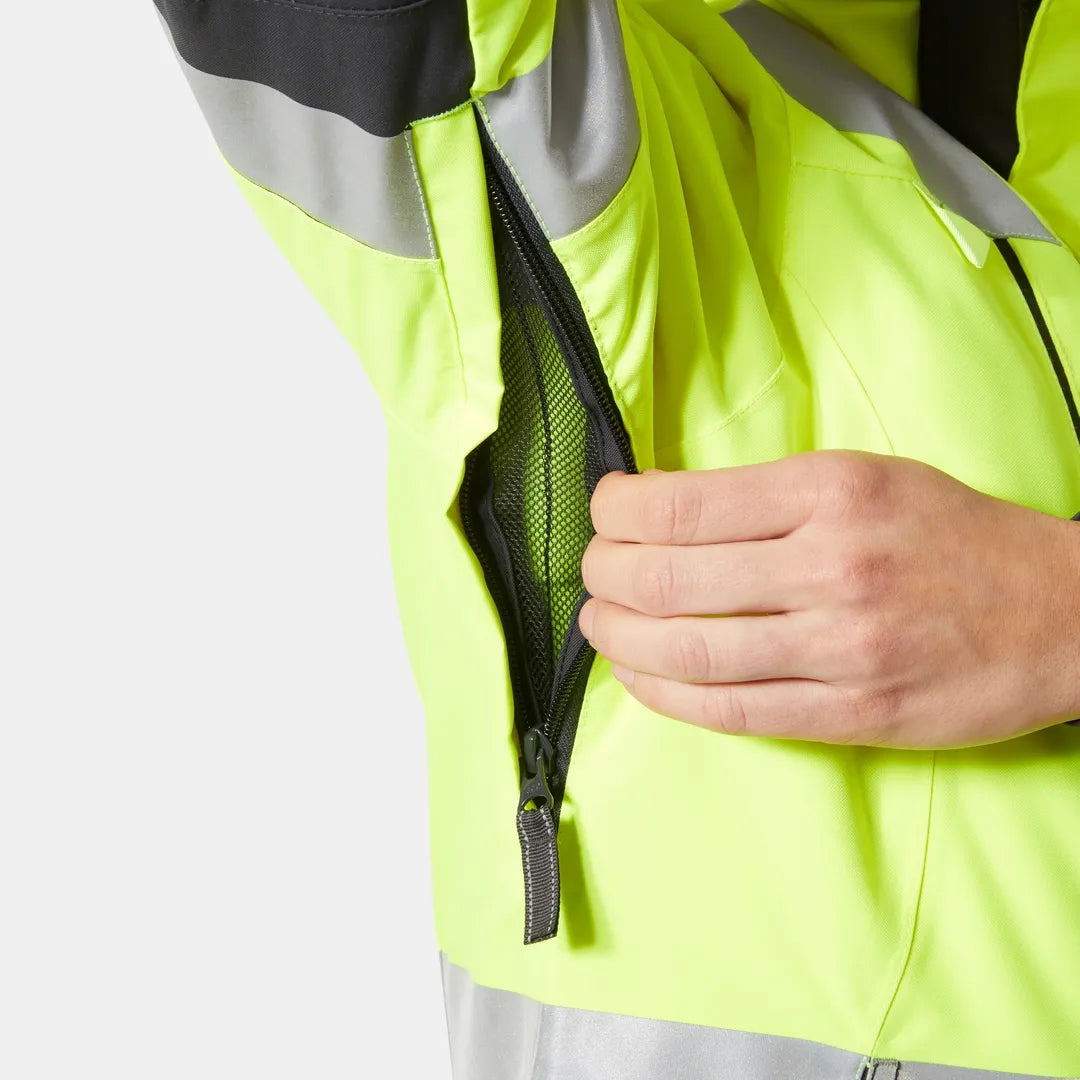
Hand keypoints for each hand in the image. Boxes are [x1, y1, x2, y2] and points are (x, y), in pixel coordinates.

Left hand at [578, 450, 1079, 747]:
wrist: (1063, 612)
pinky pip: (732, 711)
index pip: (679, 505)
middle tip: (593, 572)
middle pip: (667, 577)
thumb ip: (766, 494)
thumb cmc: (953, 536)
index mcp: (829, 492)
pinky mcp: (852, 713)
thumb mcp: (865, 477)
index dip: (615, 511)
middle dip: (603, 574)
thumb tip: (661, 507)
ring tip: (600, 623)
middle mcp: (830, 565)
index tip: (602, 511)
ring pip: (688, 650)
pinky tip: (640, 676)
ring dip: (619, 638)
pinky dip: (667, 696)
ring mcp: (841, 646)